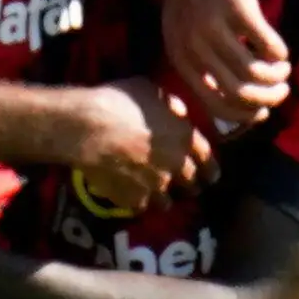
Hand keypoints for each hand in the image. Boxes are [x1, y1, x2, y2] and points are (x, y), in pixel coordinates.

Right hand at [71, 77, 209, 215]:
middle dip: (189, 186)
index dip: (209, 169)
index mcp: (185, 136)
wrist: (89, 129)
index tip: (209, 175)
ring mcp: (157, 185)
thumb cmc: (119, 102)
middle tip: (184, 187)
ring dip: (163, 199)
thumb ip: (169, 106)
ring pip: (167, 202)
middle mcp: (177, 164)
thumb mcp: (150, 91)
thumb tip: (178, 111)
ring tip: (155, 196)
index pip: (208, 159)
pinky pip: (141, 207)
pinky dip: (138, 203)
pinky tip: (130, 197)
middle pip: (192, 184)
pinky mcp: (134, 200)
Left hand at [161, 0, 291, 122]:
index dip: (245, 114)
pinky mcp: (238, 9)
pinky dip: (279, 54)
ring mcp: (214, 28)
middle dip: (268, 99)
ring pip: (255, 74)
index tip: (263, 110)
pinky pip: (267, 47)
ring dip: (277, 77)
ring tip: (283, 68)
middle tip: (282, 91)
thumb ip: (201, 66)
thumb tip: (231, 103)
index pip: (216, 105)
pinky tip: (280, 49)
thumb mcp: (186, 33)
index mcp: (180, 58)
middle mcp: (194, 47)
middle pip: (240, 93)